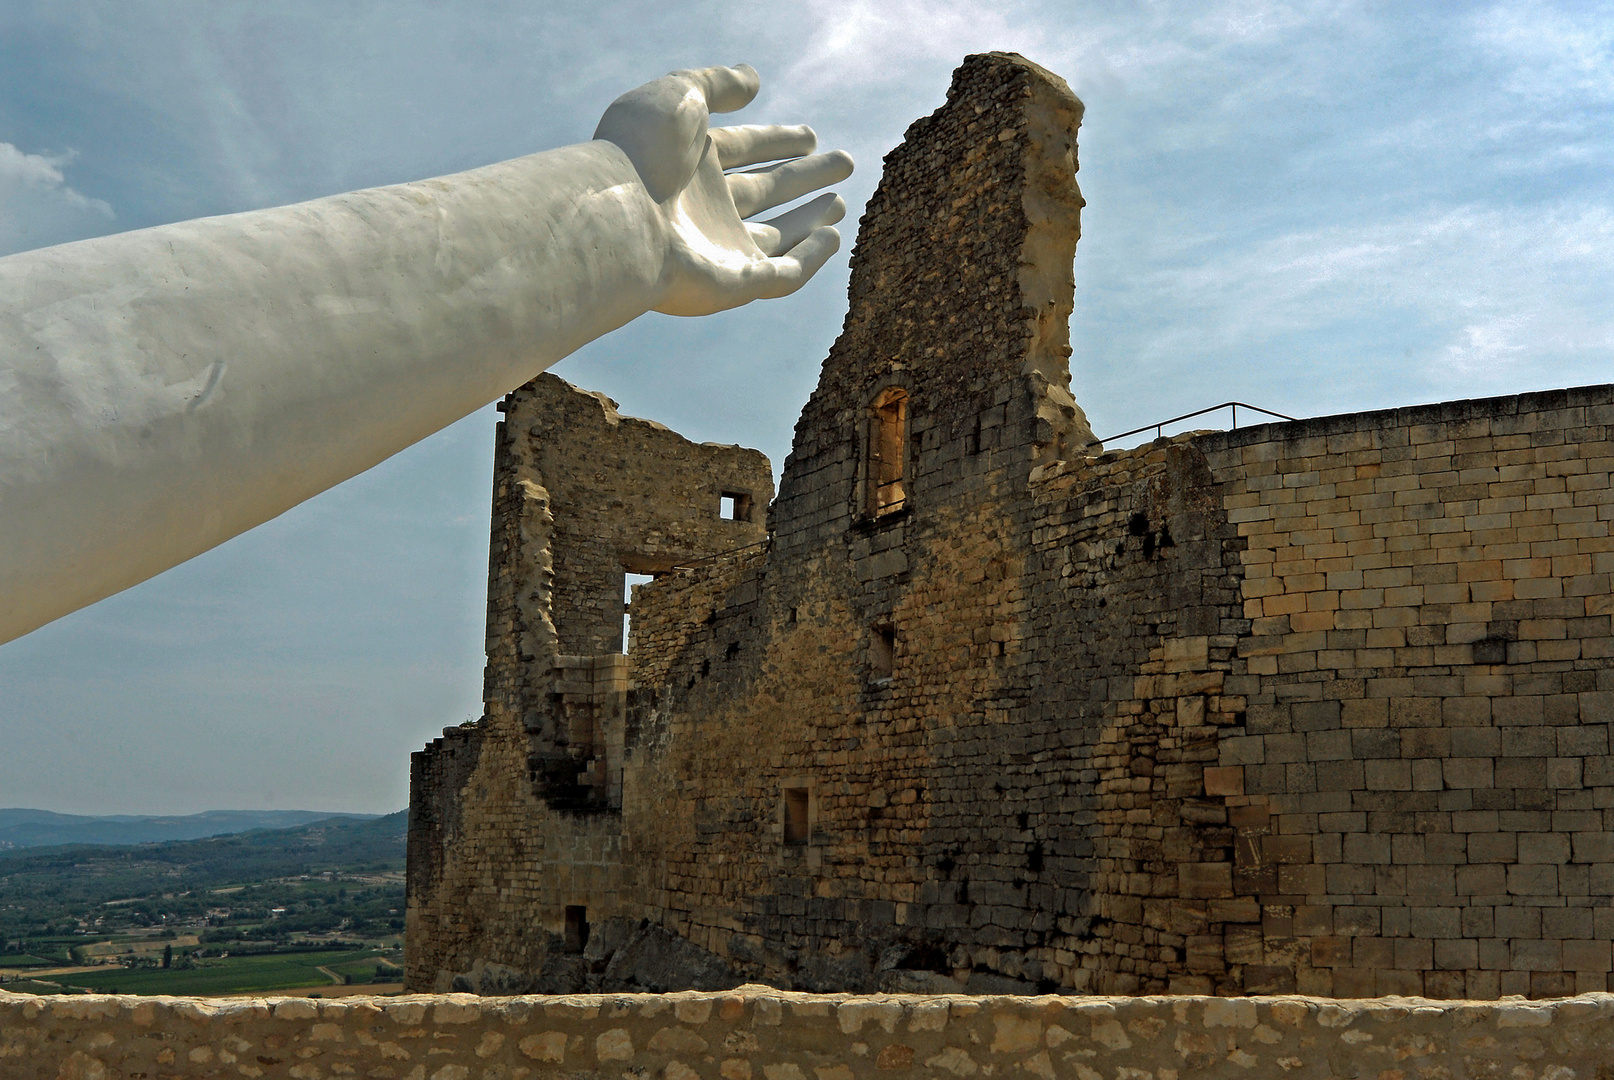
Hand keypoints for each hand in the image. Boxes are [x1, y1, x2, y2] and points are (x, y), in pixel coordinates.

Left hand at [594, 64, 852, 315]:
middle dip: (802, 179)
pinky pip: (782, 275)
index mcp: (687, 163)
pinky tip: (832, 238)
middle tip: (843, 163)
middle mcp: (702, 207)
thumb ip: (717, 84)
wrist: (616, 219)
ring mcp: (718, 248)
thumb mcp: (678, 96)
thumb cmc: (638, 154)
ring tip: (840, 204)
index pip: (743, 149)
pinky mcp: (734, 284)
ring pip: (775, 236)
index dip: (777, 140)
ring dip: (809, 220)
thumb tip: (754, 80)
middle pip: (763, 190)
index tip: (812, 137)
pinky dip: (810, 259)